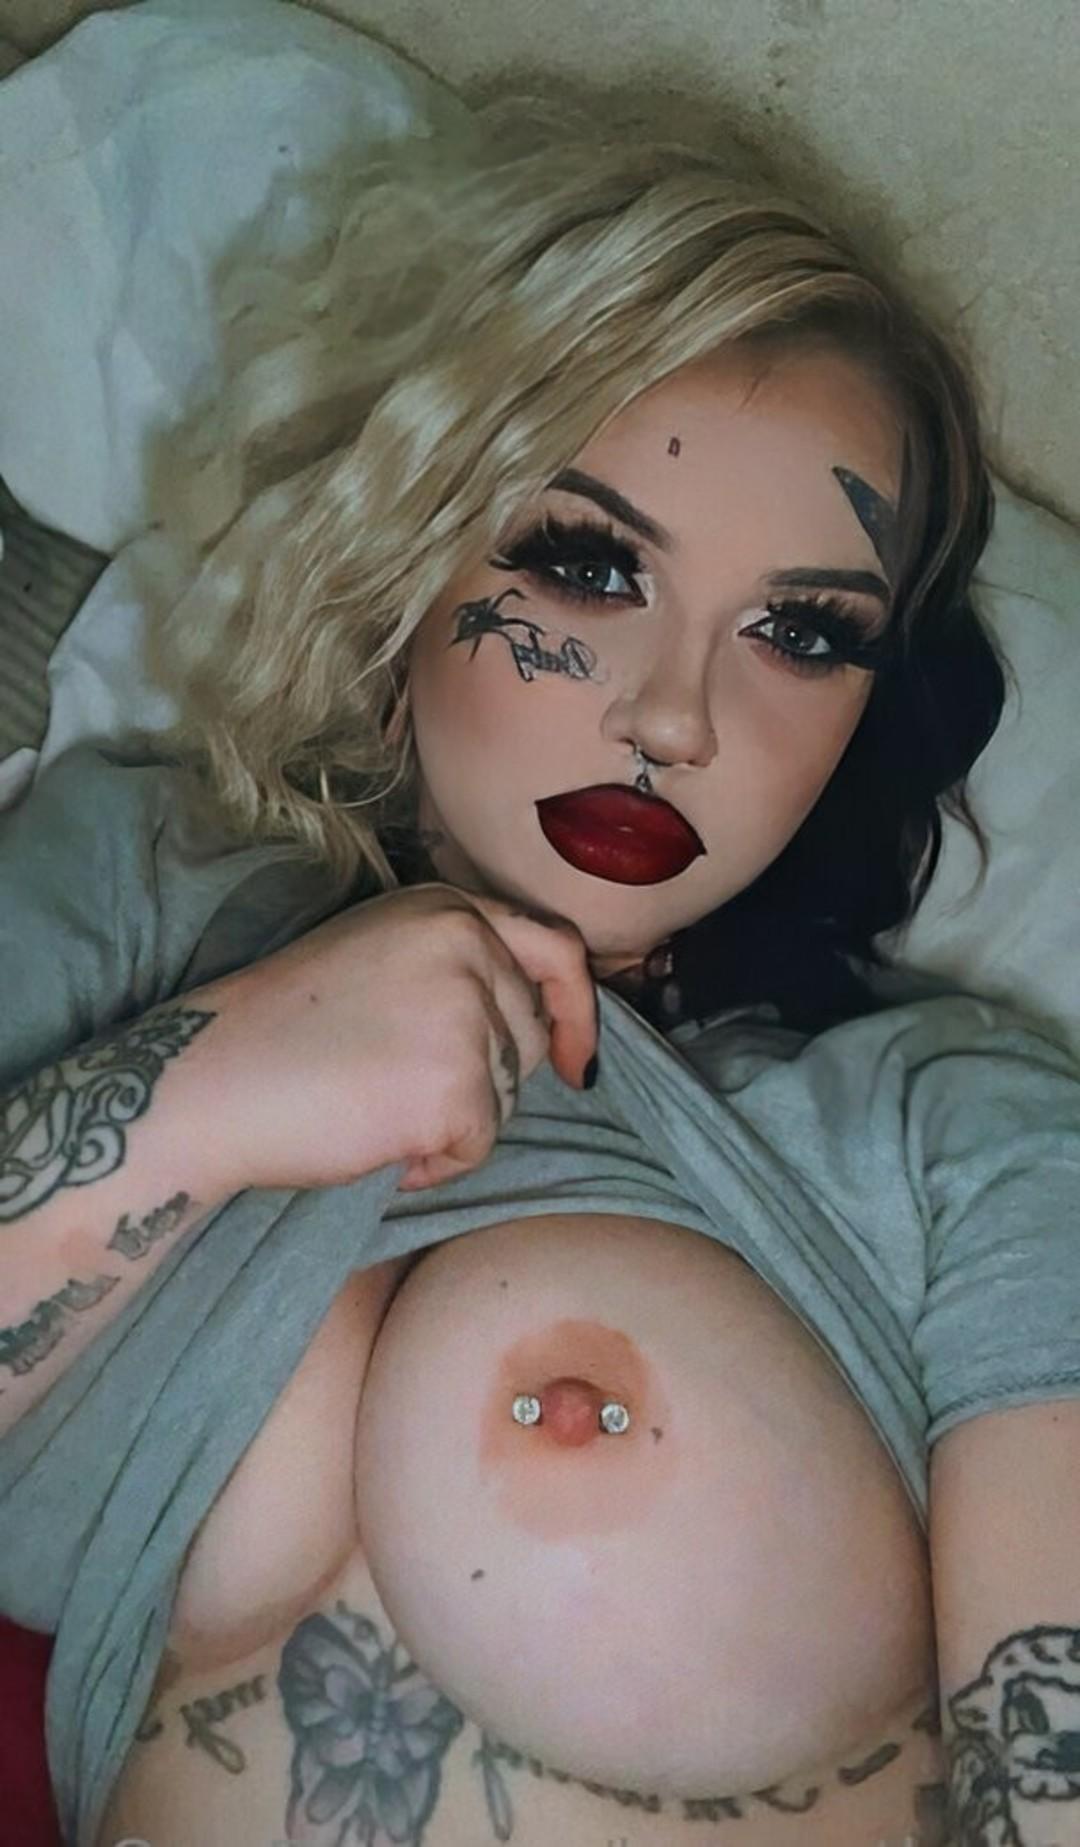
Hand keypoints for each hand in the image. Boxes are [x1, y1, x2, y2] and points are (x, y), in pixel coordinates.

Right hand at [196, 882, 598, 1195]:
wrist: (210, 1081)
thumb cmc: (283, 1028)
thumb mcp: (381, 950)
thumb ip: (459, 963)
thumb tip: (544, 1023)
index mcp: (447, 906)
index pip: (558, 951)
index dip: (578, 1011)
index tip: (574, 1060)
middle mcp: (467, 947)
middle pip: (530, 1036)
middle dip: (484, 1079)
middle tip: (399, 1089)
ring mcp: (464, 1015)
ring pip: (508, 1094)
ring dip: (453, 1121)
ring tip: (373, 1108)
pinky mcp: (454, 1087)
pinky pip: (478, 1145)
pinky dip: (435, 1162)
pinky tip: (377, 1144)